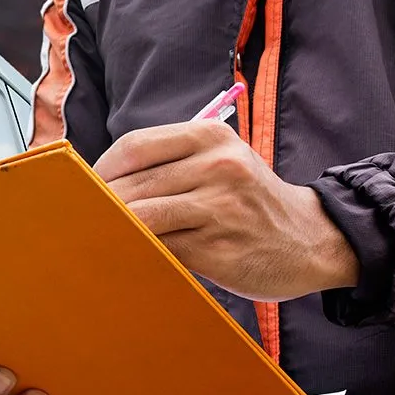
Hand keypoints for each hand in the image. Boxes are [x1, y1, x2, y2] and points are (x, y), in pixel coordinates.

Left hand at [93, 120, 359, 301]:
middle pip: (134, 185)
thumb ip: (169, 163)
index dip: (100, 170)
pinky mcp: (220, 249)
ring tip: (98, 239)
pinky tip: (129, 257)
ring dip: (114, 232)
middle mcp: (218, 167)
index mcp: (211, 137)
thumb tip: (99, 181)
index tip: (84, 189)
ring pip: (143, 219)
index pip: (134, 147)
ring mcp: (221, 209)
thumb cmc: (249, 200)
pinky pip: (162, 250)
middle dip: (101, 206)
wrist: (312, 239)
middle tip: (82, 221)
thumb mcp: (220, 161)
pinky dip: (139, 254)